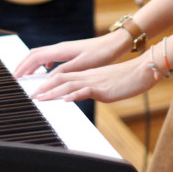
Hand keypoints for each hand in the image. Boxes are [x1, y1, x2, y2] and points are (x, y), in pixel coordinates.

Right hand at [14, 31, 127, 78]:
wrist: (113, 45)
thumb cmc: (101, 54)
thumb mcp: (82, 65)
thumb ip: (64, 71)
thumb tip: (47, 78)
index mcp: (60, 50)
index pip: (35, 57)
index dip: (24, 67)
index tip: (15, 77)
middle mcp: (60, 48)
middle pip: (35, 54)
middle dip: (24, 65)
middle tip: (15, 76)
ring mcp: (64, 49)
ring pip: (42, 55)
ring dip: (32, 64)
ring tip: (27, 75)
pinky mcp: (70, 52)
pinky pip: (50, 56)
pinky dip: (42, 63)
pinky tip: (45, 71)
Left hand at [31, 54, 156, 104]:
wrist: (142, 71)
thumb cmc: (126, 80)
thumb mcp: (105, 85)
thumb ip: (92, 89)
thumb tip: (82, 95)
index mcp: (87, 75)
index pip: (62, 77)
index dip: (48, 83)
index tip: (36, 91)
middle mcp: (87, 76)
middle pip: (61, 79)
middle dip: (44, 88)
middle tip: (31, 96)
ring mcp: (95, 82)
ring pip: (69, 84)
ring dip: (53, 92)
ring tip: (40, 98)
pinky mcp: (104, 89)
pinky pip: (87, 90)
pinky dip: (76, 95)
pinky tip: (67, 100)